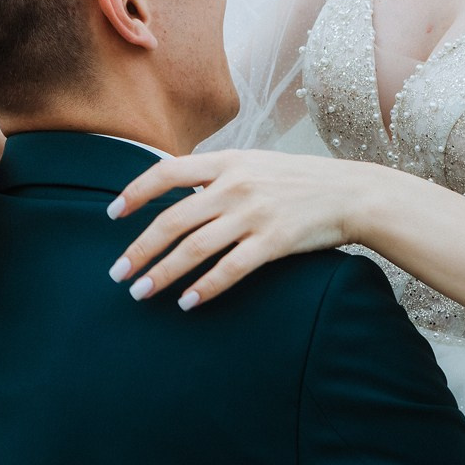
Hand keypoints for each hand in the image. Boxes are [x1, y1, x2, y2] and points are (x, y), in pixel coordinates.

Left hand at [105, 150, 383, 308]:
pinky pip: (230, 269)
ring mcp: (254, 213)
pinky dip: (205, 287)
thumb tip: (180, 195)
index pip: (167, 172)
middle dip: (140, 249)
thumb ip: (218, 175)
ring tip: (142, 292)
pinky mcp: (274, 241)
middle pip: (173, 219)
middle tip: (118, 273)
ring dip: (163, 273)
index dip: (135, 193)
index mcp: (227, 161)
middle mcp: (236, 184)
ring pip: (194, 248)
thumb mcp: (256, 163)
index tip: (112, 215)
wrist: (351, 192)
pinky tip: (188, 302)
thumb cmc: (300, 180)